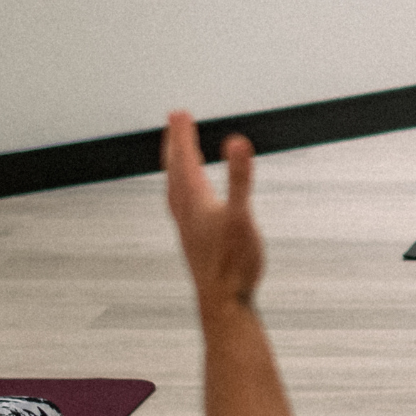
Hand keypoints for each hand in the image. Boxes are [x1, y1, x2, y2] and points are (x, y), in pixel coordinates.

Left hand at [164, 112, 265, 312]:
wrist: (223, 302)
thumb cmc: (234, 263)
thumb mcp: (242, 215)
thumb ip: (239, 178)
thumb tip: (237, 142)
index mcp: (195, 200)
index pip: (185, 159)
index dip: (182, 134)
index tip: (179, 113)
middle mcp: (186, 212)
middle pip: (175, 170)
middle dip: (175, 144)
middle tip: (174, 122)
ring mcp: (187, 227)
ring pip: (174, 189)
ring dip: (175, 168)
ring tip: (176, 156)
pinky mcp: (193, 241)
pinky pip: (180, 207)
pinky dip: (181, 192)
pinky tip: (189, 202)